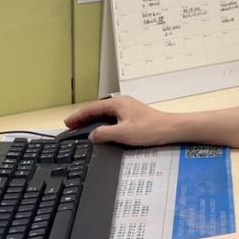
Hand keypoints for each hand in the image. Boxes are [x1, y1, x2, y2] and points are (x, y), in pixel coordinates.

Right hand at [62, 95, 176, 145]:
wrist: (170, 129)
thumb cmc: (150, 129)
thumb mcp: (122, 134)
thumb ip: (104, 134)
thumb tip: (92, 135)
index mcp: (117, 103)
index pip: (91, 108)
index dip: (78, 116)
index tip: (67, 122)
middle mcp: (121, 103)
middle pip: (97, 109)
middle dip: (83, 117)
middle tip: (71, 126)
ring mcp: (127, 108)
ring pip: (104, 113)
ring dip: (92, 120)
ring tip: (81, 128)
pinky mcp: (132, 115)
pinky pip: (111, 117)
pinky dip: (102, 122)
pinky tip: (100, 130)